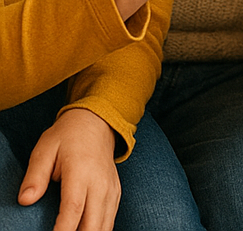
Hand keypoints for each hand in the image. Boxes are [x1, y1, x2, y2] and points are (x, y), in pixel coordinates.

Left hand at [19, 109, 118, 230]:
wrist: (97, 122)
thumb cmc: (68, 136)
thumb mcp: (45, 149)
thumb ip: (35, 175)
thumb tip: (26, 200)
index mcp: (81, 172)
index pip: (73, 209)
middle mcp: (100, 183)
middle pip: (93, 224)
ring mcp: (110, 188)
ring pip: (105, 226)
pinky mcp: (115, 192)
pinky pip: (110, 219)